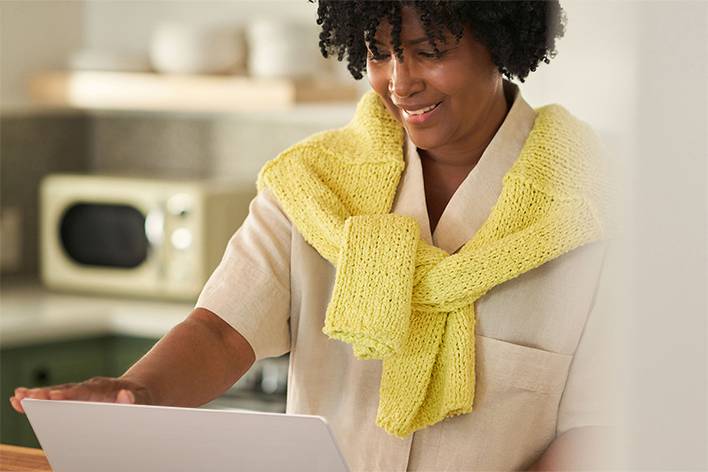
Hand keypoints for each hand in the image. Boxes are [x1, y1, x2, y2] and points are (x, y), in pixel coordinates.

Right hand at [9, 376, 152, 413]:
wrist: (142, 395)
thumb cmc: (142, 401)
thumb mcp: (145, 401)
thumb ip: (136, 400)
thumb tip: (125, 395)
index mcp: (107, 389)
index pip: (88, 391)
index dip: (71, 394)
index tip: (55, 396)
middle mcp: (91, 388)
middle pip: (68, 390)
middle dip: (48, 394)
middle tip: (27, 397)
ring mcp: (82, 392)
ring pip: (58, 393)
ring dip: (37, 396)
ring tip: (16, 399)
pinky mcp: (76, 399)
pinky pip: (56, 399)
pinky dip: (38, 400)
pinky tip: (19, 401)